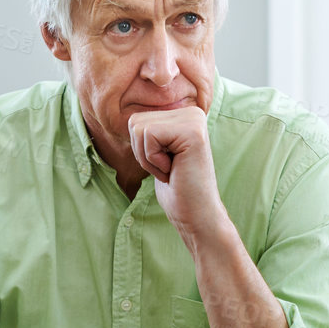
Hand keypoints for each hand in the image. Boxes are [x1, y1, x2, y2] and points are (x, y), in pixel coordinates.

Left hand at [126, 105, 224, 237]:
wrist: (196, 215)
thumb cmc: (176, 190)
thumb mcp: (158, 154)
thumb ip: (150, 133)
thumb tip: (132, 120)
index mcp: (184, 115)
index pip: (137, 120)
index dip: (141, 150)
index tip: (165, 165)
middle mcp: (192, 112)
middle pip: (135, 122)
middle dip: (142, 153)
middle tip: (167, 169)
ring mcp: (194, 119)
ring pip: (140, 128)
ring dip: (148, 158)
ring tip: (171, 169)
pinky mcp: (192, 131)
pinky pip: (149, 135)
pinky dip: (153, 160)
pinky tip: (173, 170)